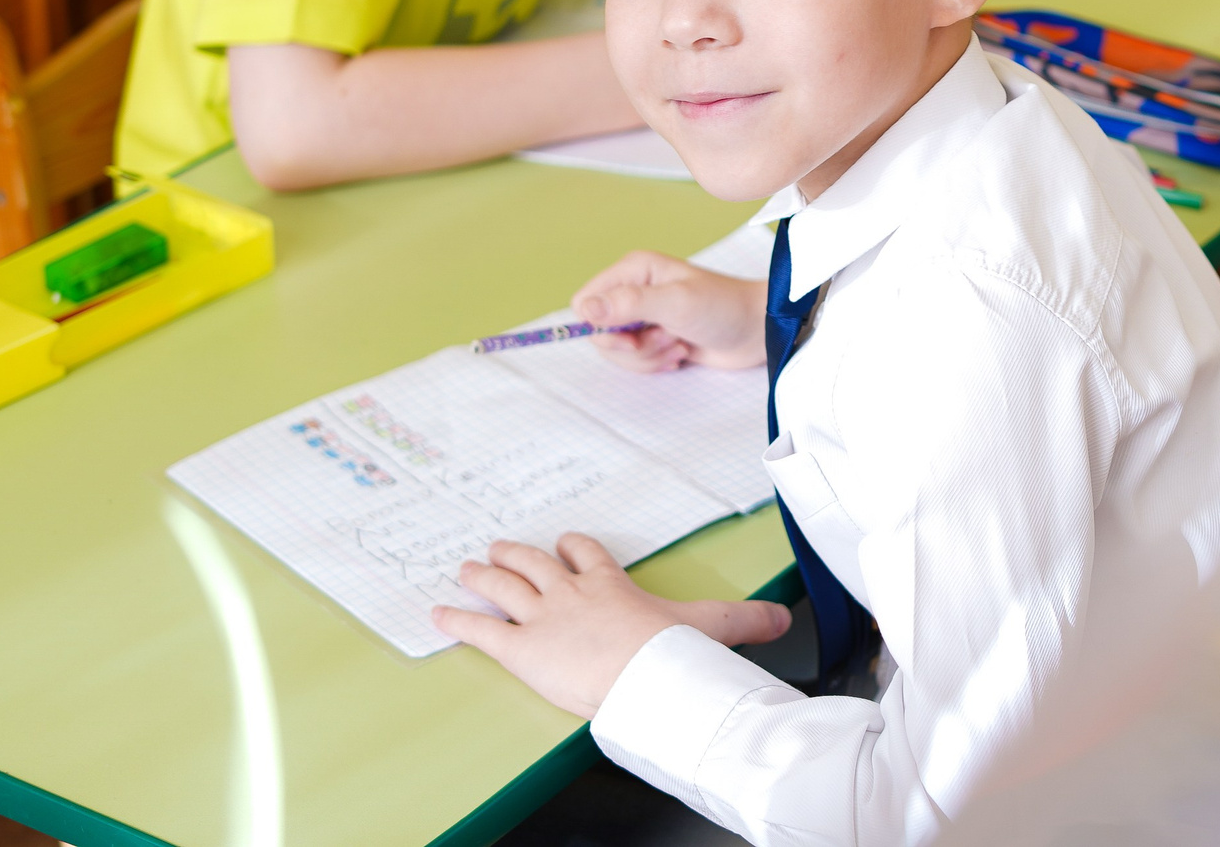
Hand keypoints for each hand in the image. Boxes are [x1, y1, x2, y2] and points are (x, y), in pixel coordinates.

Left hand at [433, 534, 790, 715]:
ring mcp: (542, 618)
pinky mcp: (518, 649)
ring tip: (465, 568)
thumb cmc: (673, 652)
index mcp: (611, 584)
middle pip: (536, 563)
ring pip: (504, 586)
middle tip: (497, 549)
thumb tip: (783, 616)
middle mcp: (571, 593)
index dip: (574, 548)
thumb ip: (747, 620)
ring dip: (481, 575)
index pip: (587, 555)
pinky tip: (436, 616)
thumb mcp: (715, 627)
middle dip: (515, 555)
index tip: (566, 544)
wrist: (643, 675)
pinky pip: (481, 631)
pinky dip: (456, 622)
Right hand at [573, 249, 765, 369]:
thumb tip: (584, 309)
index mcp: (634, 270)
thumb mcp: (675, 303)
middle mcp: (634, 290)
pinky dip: (655, 363)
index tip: (629, 337)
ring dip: (647, 357)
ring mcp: (645, 316)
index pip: (585, 300)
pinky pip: (635, 360)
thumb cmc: (722, 308)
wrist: (758, 330)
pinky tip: (681, 354)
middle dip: (631, 346)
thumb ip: (630, 304)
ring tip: (678, 345)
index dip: (599, 325)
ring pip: (618, 350)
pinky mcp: (656, 338)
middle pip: (599, 331)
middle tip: (666, 338)